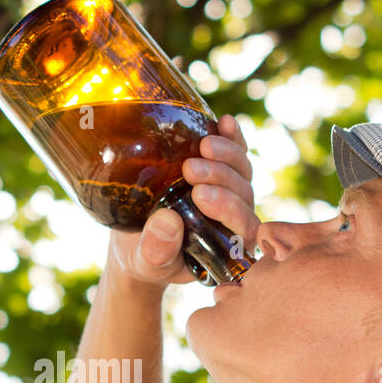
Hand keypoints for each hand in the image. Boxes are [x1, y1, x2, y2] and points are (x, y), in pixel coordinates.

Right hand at [107, 113, 258, 285]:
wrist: (137, 240)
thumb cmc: (146, 256)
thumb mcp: (144, 261)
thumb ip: (156, 250)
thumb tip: (168, 221)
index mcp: (229, 246)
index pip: (243, 227)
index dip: (229, 208)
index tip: (199, 195)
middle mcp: (236, 218)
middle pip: (243, 193)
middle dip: (222, 178)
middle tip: (191, 169)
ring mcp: (230, 192)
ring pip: (242, 171)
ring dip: (228, 154)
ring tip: (203, 145)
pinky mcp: (218, 171)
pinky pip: (234, 152)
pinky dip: (231, 137)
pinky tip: (223, 122)